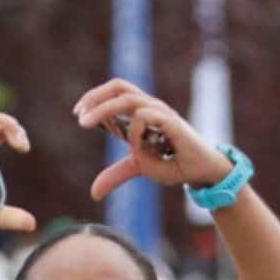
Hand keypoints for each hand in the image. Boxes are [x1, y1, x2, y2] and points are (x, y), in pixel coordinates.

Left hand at [73, 80, 234, 202]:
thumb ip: (116, 175)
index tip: (78, 116)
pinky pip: (143, 116)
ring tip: (85, 124)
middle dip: (94, 97)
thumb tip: (93, 193)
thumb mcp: (139, 168)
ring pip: (127, 97)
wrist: (201, 173)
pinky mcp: (171, 121)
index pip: (114, 93)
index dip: (94, 99)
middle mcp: (149, 106)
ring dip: (102, 109)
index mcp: (141, 112)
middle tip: (79, 116)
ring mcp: (160, 111)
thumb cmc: (174, 165)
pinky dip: (132, 131)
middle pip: (118, 86)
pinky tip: (136, 148)